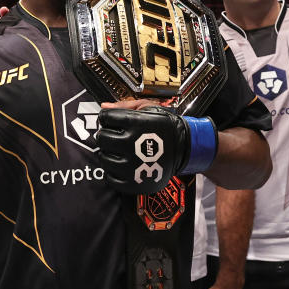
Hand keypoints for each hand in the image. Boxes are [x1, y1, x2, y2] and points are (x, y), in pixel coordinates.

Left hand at [95, 106, 215, 193]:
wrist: (185, 148)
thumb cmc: (165, 127)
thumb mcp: (149, 108)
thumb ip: (124, 106)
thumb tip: (104, 107)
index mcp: (136, 123)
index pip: (105, 118)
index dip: (106, 118)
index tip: (111, 121)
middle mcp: (132, 144)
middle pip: (102, 138)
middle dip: (105, 135)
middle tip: (113, 136)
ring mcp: (132, 165)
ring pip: (104, 158)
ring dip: (107, 153)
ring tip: (118, 151)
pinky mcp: (134, 182)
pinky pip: (110, 178)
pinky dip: (112, 172)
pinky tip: (120, 165)